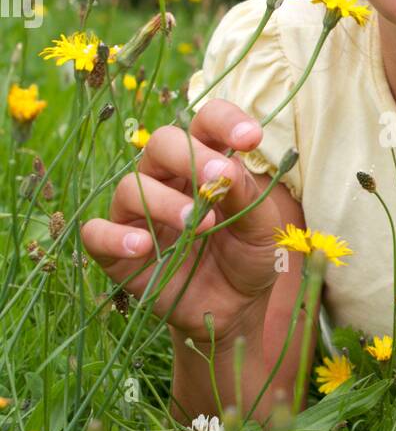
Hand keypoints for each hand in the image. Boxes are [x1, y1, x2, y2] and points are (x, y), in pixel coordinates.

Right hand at [81, 99, 283, 343]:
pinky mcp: (118, 251)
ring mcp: (139, 214)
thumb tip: (229, 168)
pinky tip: (143, 246)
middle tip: (218, 179)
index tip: (250, 138)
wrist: (232, 309)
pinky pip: (97, 232)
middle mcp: (167, 180)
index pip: (205, 122)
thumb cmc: (248, 258)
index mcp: (205, 164)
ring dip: (164, 202)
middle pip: (160, 142)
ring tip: (199, 225)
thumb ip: (250, 197)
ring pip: (131, 186)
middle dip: (189, 156)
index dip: (224, 121)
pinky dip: (115, 235)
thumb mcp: (263, 230)